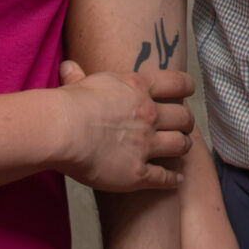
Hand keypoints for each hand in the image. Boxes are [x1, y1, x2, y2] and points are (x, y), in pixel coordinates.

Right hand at [53, 60, 195, 192]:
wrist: (61, 131)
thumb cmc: (67, 104)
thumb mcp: (79, 84)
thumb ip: (79, 77)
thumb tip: (68, 67)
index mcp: (138, 88)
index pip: (177, 83)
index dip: (186, 87)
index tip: (187, 92)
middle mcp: (148, 114)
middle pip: (184, 117)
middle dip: (186, 122)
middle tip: (183, 126)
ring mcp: (146, 145)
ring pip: (180, 146)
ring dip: (183, 147)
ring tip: (181, 149)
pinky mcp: (138, 173)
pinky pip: (165, 178)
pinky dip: (173, 181)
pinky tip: (176, 181)